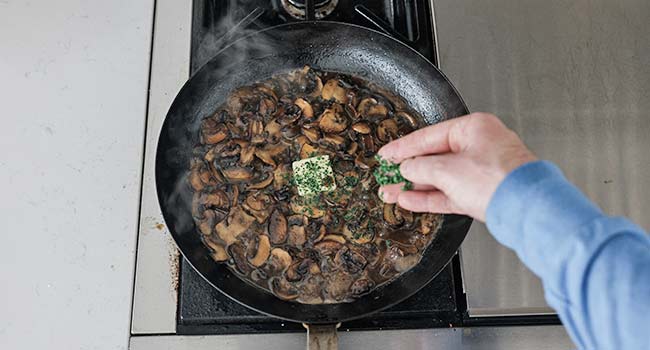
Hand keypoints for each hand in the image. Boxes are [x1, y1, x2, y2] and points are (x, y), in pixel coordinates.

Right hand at [378, 113, 536, 220]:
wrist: (527, 210)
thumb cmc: (498, 180)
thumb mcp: (448, 170)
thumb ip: (421, 167)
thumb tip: (407, 169)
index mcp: (474, 129)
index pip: (429, 136)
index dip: (403, 148)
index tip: (386, 155)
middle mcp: (479, 146)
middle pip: (434, 157)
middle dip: (407, 170)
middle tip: (386, 176)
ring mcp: (481, 171)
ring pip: (440, 178)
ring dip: (415, 186)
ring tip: (391, 192)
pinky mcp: (482, 193)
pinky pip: (449, 193)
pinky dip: (429, 197)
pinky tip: (410, 201)